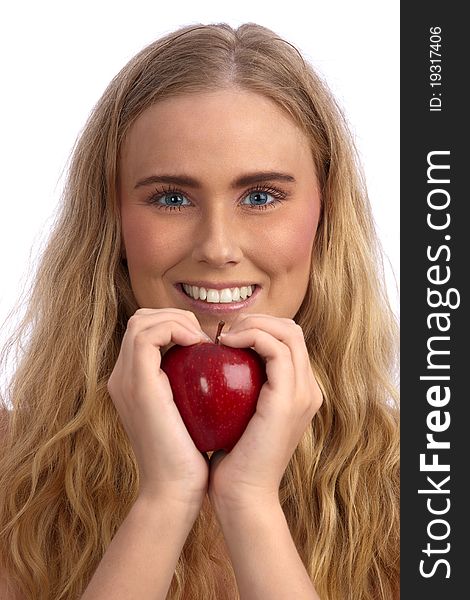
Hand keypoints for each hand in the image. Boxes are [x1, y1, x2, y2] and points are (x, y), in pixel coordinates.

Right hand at [108, 308, 210, 511]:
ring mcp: (125, 380)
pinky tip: (201, 344)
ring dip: (177, 319)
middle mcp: (122, 377)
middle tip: (206, 337)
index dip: (175, 324)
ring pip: (142, 321)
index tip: (207, 343)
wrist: (175, 491)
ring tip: (204, 339)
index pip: (146, 332)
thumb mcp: (189, 414)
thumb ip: (190, 388)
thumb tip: (216, 367)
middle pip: (140, 320)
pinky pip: (149, 335)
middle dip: (175, 315)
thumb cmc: (190, 457)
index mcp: (133, 382)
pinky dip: (176, 329)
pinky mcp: (137, 384)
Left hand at [207, 314, 322, 512]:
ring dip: (253, 323)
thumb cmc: (232, 459)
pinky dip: (250, 336)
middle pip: (292, 329)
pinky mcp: (290, 398)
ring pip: (288, 331)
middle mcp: (308, 388)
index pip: (287, 340)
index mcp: (299, 392)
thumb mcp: (239, 417)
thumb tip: (215, 364)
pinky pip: (275, 348)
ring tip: (223, 337)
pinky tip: (224, 344)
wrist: (242, 496)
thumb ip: (240, 390)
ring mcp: (304, 392)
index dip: (258, 328)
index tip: (224, 338)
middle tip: (224, 333)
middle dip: (257, 319)